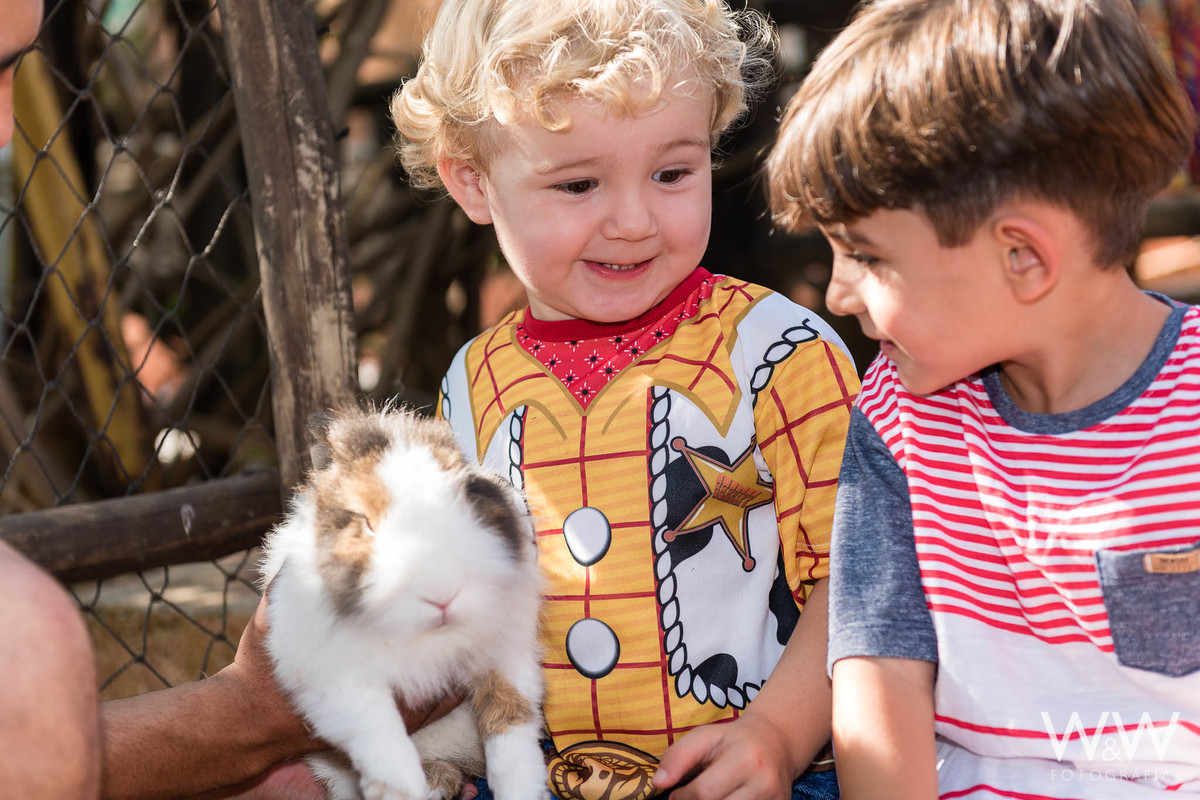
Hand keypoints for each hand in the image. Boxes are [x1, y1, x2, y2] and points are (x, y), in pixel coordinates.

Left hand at [652, 716, 795, 799]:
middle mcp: (765, 783)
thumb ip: (678, 756)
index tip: (677, 793)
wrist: (776, 742)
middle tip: (692, 796)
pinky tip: (726, 798)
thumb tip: (658, 783)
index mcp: (745, 759)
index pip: (703, 793)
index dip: (682, 797)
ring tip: (713, 795)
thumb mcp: (704, 736)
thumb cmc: (733, 739)